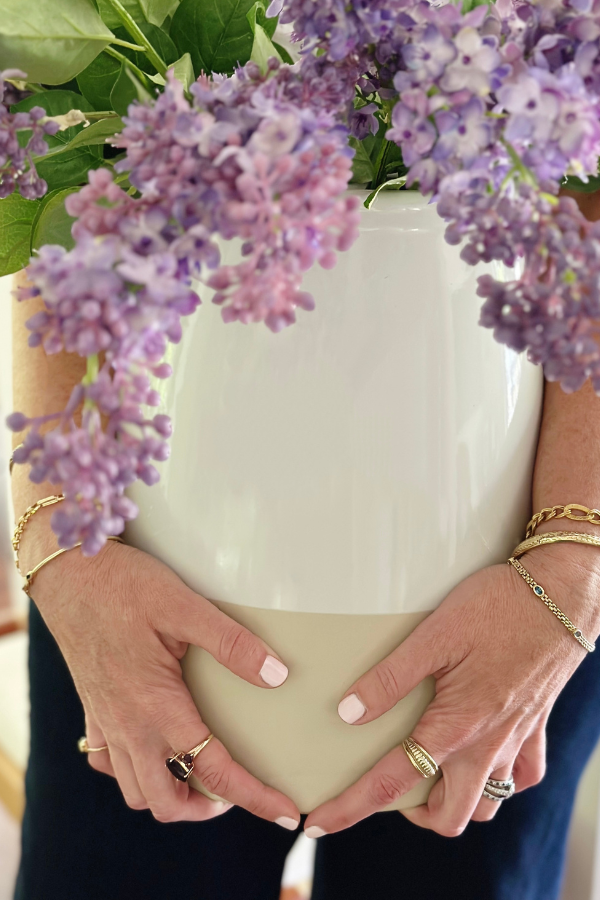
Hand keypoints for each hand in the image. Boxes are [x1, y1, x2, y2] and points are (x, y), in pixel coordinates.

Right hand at [31, 537, 299, 828]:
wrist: (68, 574)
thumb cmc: (124, 586)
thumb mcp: (184, 606)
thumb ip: (232, 644)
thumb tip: (278, 676)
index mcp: (156, 706)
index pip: (211, 771)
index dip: (253, 796)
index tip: (285, 812)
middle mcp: (128, 725)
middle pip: (163, 802)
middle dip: (204, 810)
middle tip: (239, 794)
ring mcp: (106, 721)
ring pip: (133, 789)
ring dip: (169, 797)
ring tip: (201, 780)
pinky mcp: (93, 708)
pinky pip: (108, 763)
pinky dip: (134, 773)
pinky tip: (155, 752)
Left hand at [304, 550, 599, 837]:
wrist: (561, 595)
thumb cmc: (496, 607)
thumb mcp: (433, 636)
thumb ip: (390, 678)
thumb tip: (348, 713)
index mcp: (456, 728)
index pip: (392, 783)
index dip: (350, 807)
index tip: (318, 822)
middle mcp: (488, 745)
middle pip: (448, 815)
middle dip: (412, 814)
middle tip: (384, 792)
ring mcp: (516, 739)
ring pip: (488, 804)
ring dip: (455, 801)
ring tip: (427, 777)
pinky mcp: (537, 725)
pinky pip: (522, 776)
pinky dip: (500, 781)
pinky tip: (482, 760)